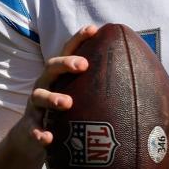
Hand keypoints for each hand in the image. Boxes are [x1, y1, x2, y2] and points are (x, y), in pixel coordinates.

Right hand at [12, 25, 96, 153]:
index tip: (93, 29)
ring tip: (66, 102)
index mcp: (59, 75)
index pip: (67, 52)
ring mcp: (35, 106)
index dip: (78, 39)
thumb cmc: (63, 113)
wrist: (30, 139)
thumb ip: (98, 88)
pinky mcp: (29, 127)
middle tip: (83, 65)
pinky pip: (32, 129)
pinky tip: (48, 138)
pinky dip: (39, 132)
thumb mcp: (77, 96)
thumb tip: (139, 84)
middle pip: (51, 67)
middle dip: (66, 63)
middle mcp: (45, 85)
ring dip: (52, 97)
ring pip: (39, 96)